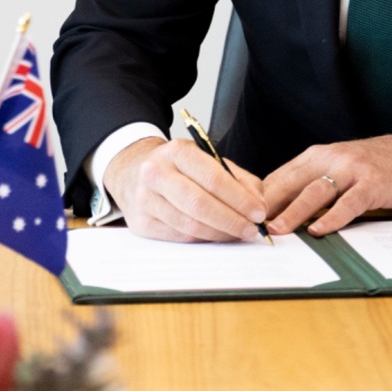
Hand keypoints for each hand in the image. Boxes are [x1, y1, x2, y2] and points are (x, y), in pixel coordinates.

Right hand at [104, 136, 269, 242]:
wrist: (132, 171)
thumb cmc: (177, 168)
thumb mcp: (206, 160)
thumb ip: (237, 179)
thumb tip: (259, 205)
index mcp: (176, 151)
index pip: (212, 178)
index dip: (239, 198)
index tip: (259, 212)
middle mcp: (156, 173)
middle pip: (199, 204)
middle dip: (232, 220)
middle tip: (251, 229)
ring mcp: (144, 199)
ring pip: (190, 225)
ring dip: (220, 234)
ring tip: (237, 234)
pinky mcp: (140, 223)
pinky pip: (179, 236)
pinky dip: (203, 239)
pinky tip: (215, 235)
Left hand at [262, 132, 391, 236]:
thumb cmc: (371, 166)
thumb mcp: (335, 167)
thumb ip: (310, 182)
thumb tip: (277, 207)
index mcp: (315, 156)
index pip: (279, 177)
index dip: (259, 197)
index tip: (242, 215)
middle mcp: (329, 159)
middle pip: (291, 183)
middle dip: (269, 205)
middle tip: (250, 225)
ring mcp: (351, 171)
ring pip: (314, 193)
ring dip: (293, 213)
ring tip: (278, 230)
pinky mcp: (371, 185)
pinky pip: (348, 203)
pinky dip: (332, 218)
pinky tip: (319, 231)